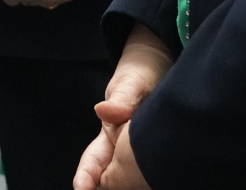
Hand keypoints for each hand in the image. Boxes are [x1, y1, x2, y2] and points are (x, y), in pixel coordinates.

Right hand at [75, 24, 172, 189]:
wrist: (163, 68)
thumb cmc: (140, 75)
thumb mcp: (131, 84)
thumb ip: (120, 99)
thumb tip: (102, 111)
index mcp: (109, 135)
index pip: (92, 162)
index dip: (85, 178)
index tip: (82, 189)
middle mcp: (123, 150)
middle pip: (110, 178)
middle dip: (106, 188)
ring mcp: (142, 154)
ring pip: (132, 179)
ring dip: (130, 186)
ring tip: (142, 189)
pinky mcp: (160, 155)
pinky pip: (152, 174)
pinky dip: (150, 181)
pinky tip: (161, 183)